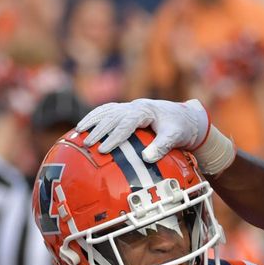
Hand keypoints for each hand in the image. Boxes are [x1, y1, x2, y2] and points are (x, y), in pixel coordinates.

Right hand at [77, 98, 210, 162]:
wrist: (186, 116)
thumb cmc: (180, 127)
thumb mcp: (175, 137)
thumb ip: (162, 146)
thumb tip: (147, 158)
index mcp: (145, 110)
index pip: (126, 123)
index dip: (114, 136)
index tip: (104, 149)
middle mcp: (135, 106)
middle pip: (112, 116)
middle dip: (99, 130)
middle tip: (87, 145)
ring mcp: (129, 106)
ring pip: (106, 111)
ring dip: (91, 121)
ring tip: (78, 133)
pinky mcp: (126, 110)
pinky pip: (106, 111)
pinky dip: (94, 117)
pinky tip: (82, 126)